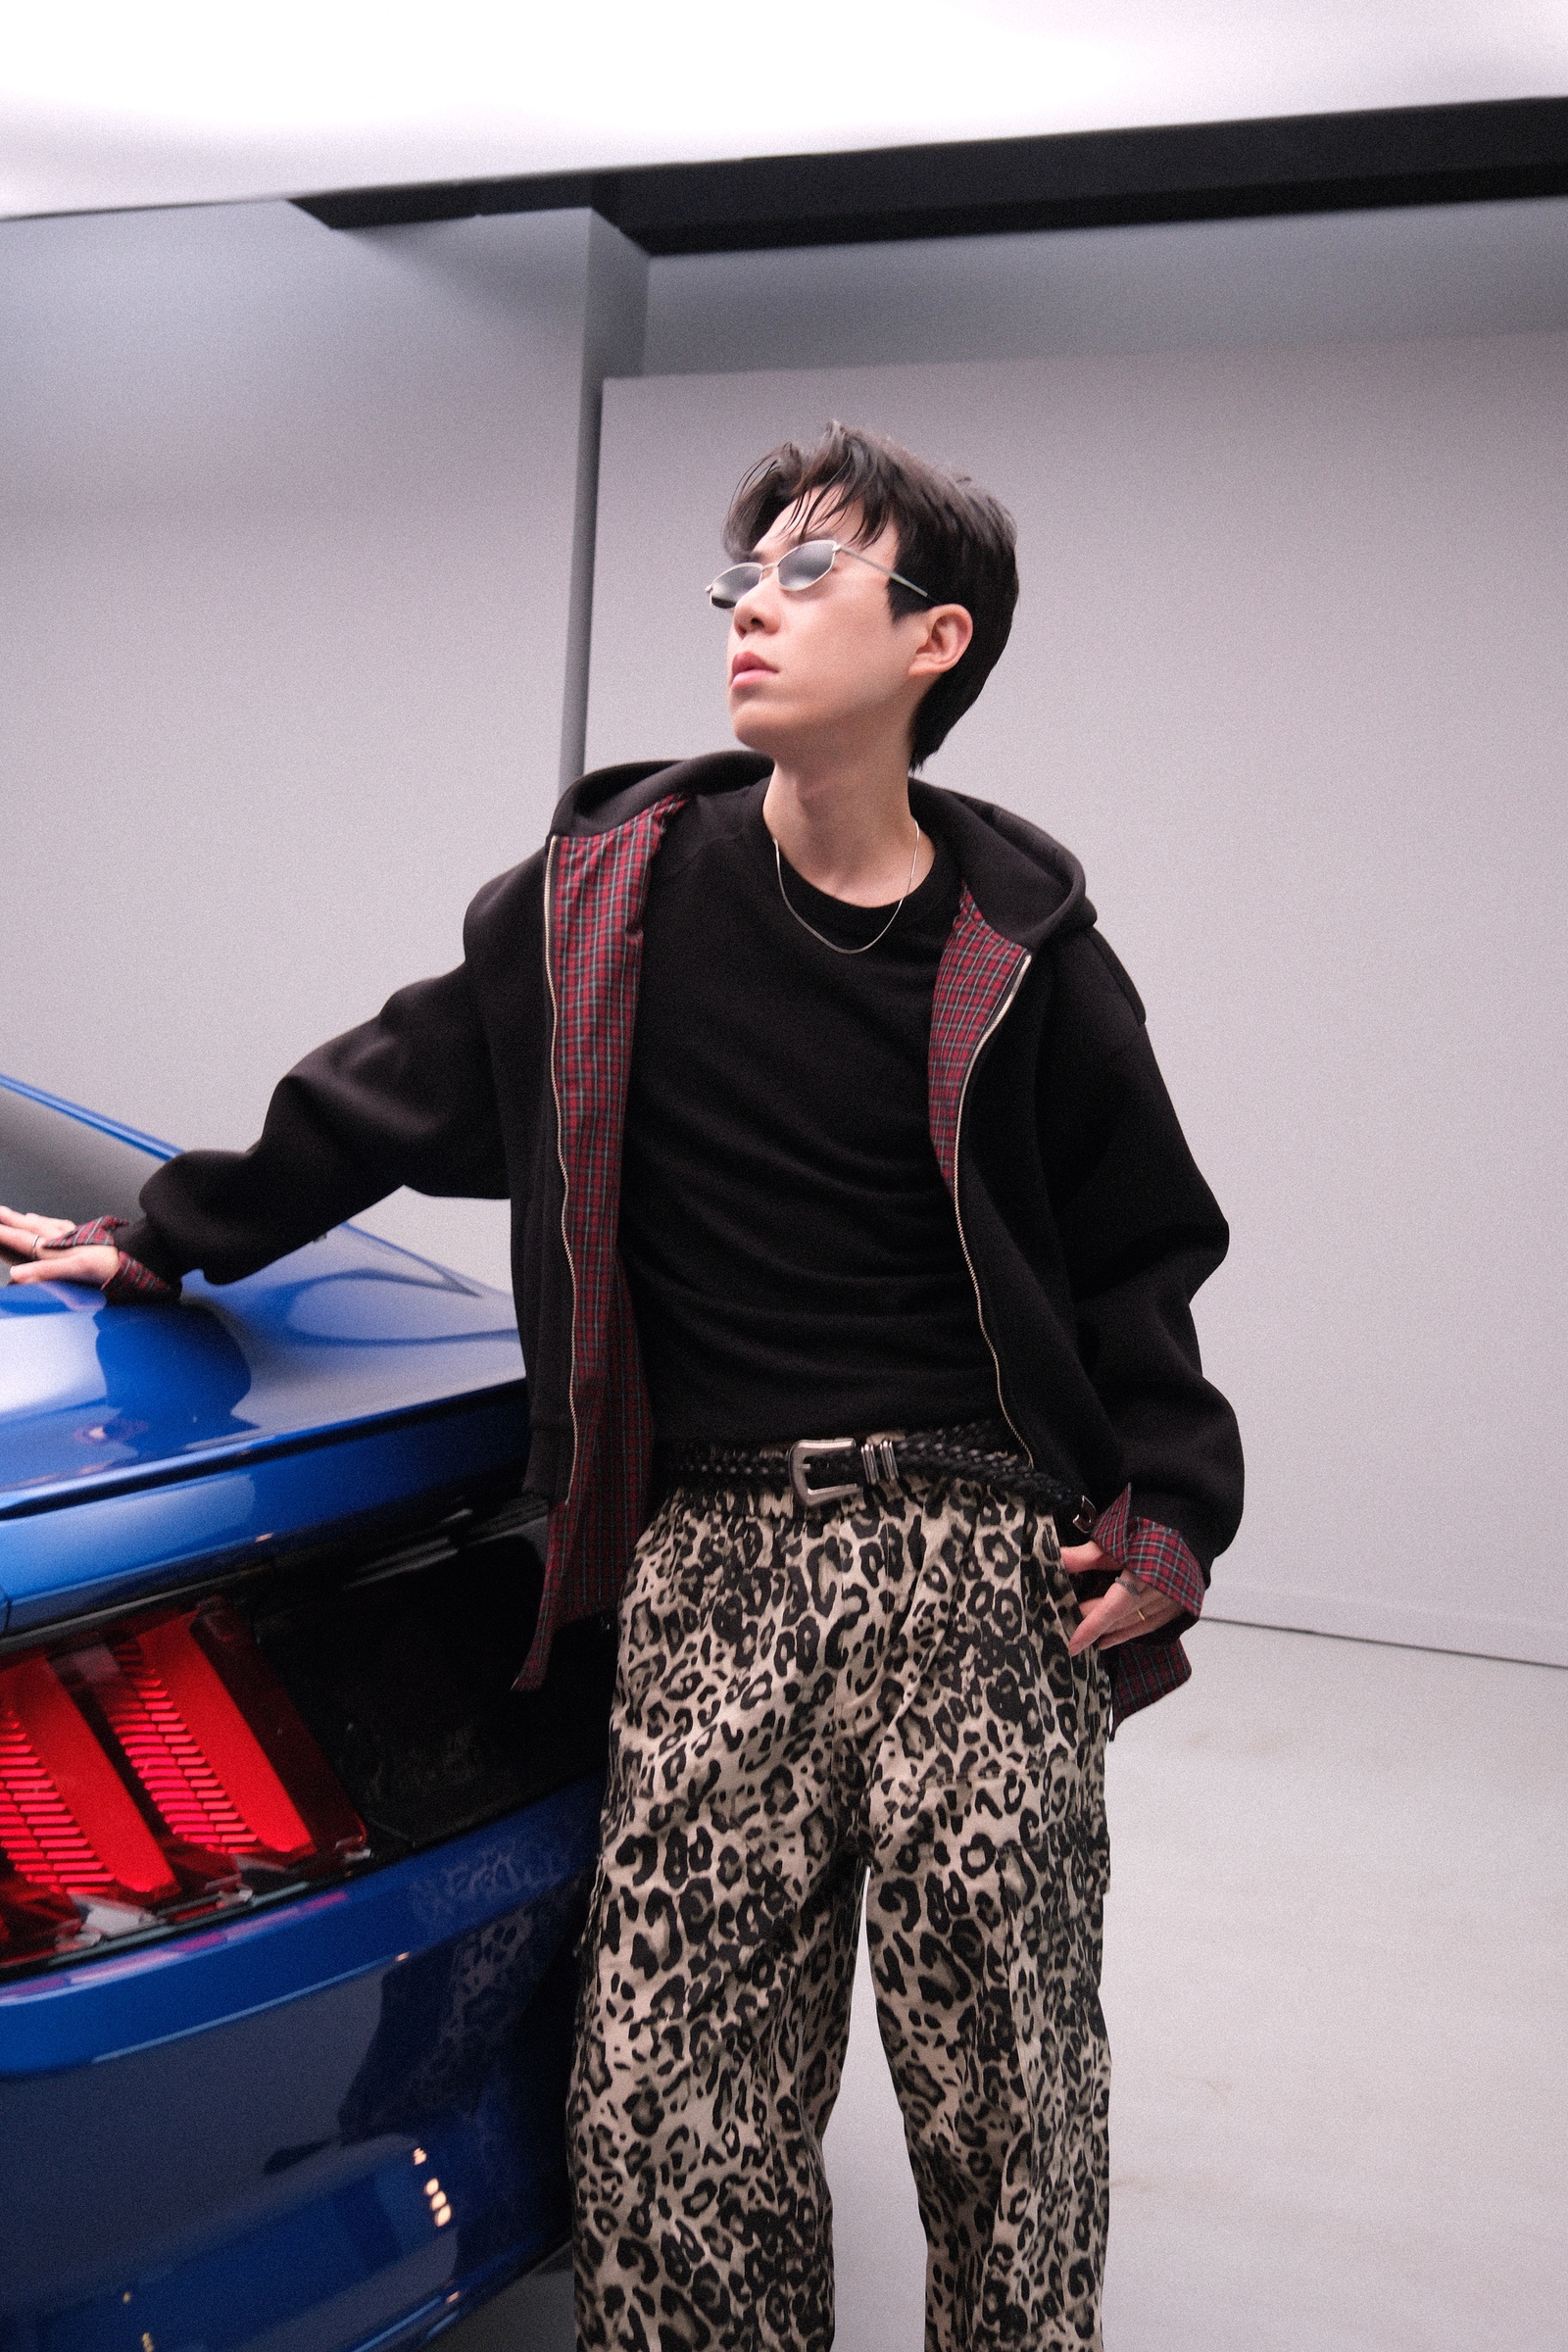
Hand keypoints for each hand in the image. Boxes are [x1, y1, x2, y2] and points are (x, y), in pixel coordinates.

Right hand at [0, 1207, 119, 1289]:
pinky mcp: (87, 1237)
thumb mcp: (77, 1269)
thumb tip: (16, 1275)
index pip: (23, 1240)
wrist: (138, 1257)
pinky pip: (63, 1226)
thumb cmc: (111, 1265)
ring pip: (46, 1224)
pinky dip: (52, 1223)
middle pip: (31, 1227)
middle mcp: (63, 1238)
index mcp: (57, 1248)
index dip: (4, 1234)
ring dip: (29, 1220)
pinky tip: (54, 1224)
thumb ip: (45, 1271)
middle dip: (12, 1220)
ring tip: (17, 1215)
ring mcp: (75, 1236)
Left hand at [1061, 1539, 1181, 1655]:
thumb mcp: (1116, 1538)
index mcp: (1143, 1574)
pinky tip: (1107, 1639)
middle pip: (1118, 1617)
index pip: (1111, 1608)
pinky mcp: (1176, 1606)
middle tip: (1066, 1626)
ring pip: (1133, 1624)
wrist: (1191, 1527)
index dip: (1090, 1627)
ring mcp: (1170, 1602)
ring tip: (1084, 1639)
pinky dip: (1127, 1633)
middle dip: (1092, 1625)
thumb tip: (1057, 1559)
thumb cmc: (1151, 1528)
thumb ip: (1086, 1555)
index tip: (1072, 1645)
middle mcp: (1158, 1593)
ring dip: (1108, 1632)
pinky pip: (1149, 1626)